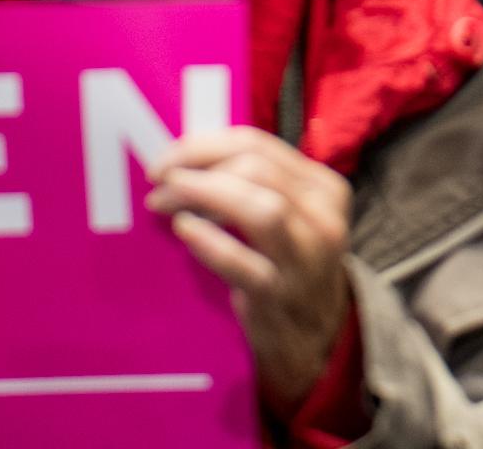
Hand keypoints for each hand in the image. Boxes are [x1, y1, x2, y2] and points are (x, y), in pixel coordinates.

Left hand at [150, 127, 358, 415]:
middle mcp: (323, 216)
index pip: (258, 145)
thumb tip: (187, 158)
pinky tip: (183, 230)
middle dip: (196, 167)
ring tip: (164, 201)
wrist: (315, 337)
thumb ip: (256, 184)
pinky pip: (240, 261)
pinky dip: (207, 240)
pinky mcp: (279, 295)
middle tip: (158, 181)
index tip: (167, 157)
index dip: (203, 145)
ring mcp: (305, 258)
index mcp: (324, 187)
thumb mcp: (291, 216)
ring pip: (260, 208)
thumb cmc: (288, 266)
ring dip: (202, 196)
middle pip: (256, 168)